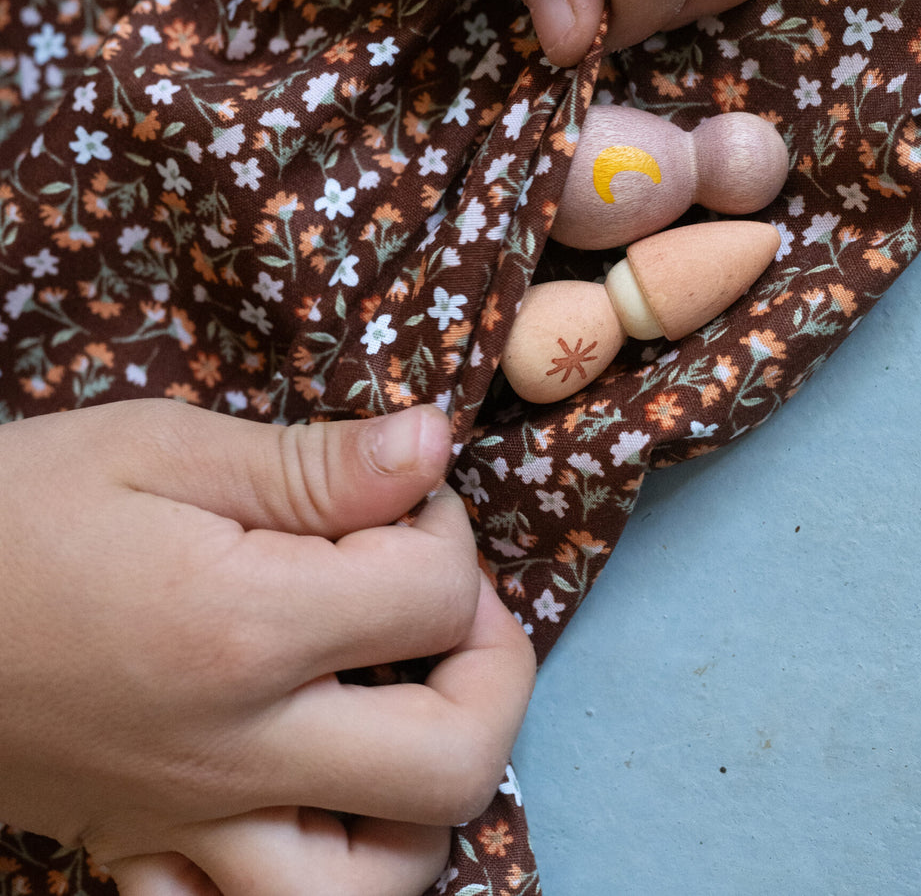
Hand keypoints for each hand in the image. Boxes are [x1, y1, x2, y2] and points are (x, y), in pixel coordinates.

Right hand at [0, 400, 534, 893]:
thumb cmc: (12, 510)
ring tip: (402, 700)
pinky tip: (311, 791)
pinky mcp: (145, 855)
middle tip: (448, 599)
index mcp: (243, 628)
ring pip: (379, 884)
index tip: (405, 493)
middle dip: (493, 666)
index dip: (446, 525)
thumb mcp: (156, 448)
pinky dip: (324, 868)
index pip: (434, 593)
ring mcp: (190, 825)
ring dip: (427, 792)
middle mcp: (235, 750)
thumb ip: (309, 465)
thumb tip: (435, 449)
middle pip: (453, 760)